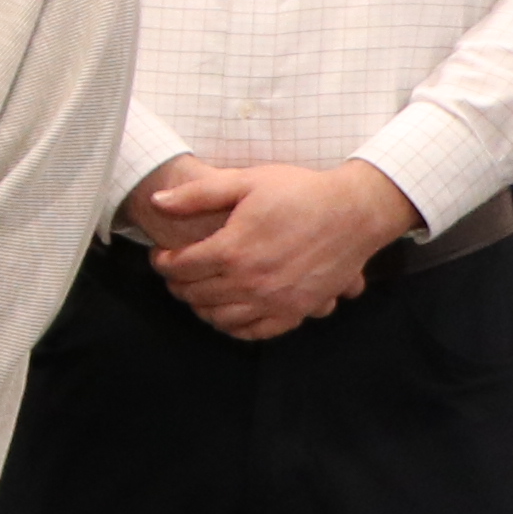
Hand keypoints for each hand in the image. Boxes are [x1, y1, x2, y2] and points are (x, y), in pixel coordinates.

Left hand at [135, 156, 414, 340]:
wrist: (355, 211)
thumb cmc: (300, 192)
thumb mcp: (246, 181)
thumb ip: (198, 194)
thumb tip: (156, 202)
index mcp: (233, 250)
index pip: (180, 268)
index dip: (164, 262)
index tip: (162, 255)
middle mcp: (251, 282)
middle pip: (195, 294)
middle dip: (178, 283)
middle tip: (177, 273)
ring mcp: (275, 301)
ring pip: (220, 318)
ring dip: (201, 307)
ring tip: (200, 290)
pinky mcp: (297, 311)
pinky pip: (255, 332)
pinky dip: (235, 327)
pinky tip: (229, 311)